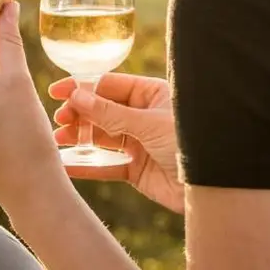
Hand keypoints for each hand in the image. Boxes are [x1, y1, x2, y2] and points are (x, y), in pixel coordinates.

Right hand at [49, 74, 182, 213]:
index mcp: (152, 94)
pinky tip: (66, 163)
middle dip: (79, 113)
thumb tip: (78, 97)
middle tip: (60, 118)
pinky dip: (86, 164)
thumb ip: (111, 113)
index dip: (84, 87)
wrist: (210, 184)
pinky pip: (106, 164)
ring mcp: (139, 142)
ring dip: (79, 137)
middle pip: (103, 110)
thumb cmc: (189, 142)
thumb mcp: (149, 123)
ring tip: (58, 139)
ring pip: (102, 137)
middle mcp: (144, 116)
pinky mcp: (136, 168)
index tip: (58, 91)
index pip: (111, 85)